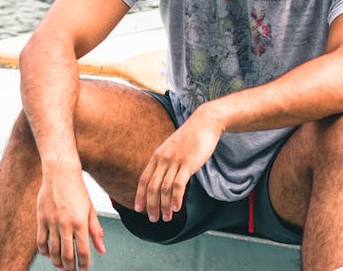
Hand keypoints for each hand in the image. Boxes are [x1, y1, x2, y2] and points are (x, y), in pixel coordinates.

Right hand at [36, 170, 105, 270]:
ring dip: (57, 263)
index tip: (84, 269)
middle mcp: (66, 223)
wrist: (60, 173)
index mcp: (81, 221)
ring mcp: (52, 222)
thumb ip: (96, 230)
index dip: (84, 264)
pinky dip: (45, 252)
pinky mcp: (41, 219)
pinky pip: (41, 242)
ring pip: (53, 251)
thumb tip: (102, 249)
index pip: (83, 250)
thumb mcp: (91, 209)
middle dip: (70, 268)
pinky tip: (50, 255)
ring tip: (62, 266)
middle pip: (67, 255)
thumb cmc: (77, 190)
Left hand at [134, 104, 223, 222]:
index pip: (143, 179)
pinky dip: (176, 199)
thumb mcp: (172, 148)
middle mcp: (163, 159)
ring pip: (165, 189)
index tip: (138, 209)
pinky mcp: (188, 163)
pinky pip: (179, 185)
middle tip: (152, 219)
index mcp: (157, 156)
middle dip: (150, 206)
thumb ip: (165, 162)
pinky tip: (177, 208)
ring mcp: (175, 161)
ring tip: (166, 218)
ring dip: (164, 206)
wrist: (204, 123)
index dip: (139, 196)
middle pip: (151, 187)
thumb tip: (162, 179)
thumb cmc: (190, 137)